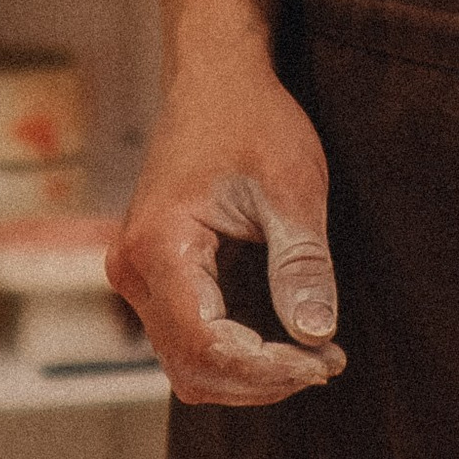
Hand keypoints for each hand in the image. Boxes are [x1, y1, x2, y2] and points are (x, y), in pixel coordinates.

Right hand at [107, 46, 343, 404]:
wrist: (215, 79)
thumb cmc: (252, 120)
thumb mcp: (292, 187)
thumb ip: (301, 264)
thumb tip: (316, 336)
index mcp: (159, 246)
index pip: (206, 346)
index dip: (267, 370)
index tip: (324, 361)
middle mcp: (133, 269)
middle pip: (192, 367)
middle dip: (261, 379)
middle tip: (326, 362)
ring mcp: (137, 275)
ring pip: (188, 362)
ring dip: (249, 372)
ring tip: (312, 353)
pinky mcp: (153, 275)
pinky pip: (188, 337)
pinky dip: (235, 351)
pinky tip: (284, 337)